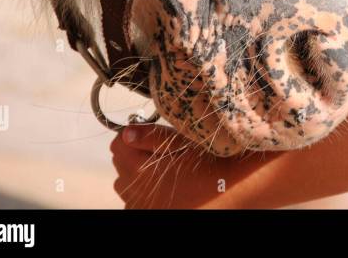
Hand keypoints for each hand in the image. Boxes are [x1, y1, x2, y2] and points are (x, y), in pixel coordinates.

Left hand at [111, 124, 228, 208]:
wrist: (229, 191)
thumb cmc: (208, 165)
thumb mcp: (183, 142)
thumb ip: (151, 135)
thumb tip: (127, 132)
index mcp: (140, 170)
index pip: (117, 144)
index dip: (133, 134)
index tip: (149, 133)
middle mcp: (134, 192)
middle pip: (121, 164)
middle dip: (135, 154)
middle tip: (161, 151)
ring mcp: (140, 207)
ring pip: (126, 183)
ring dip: (138, 174)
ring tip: (164, 169)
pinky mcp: (146, 215)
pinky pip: (134, 200)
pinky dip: (144, 192)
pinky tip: (165, 187)